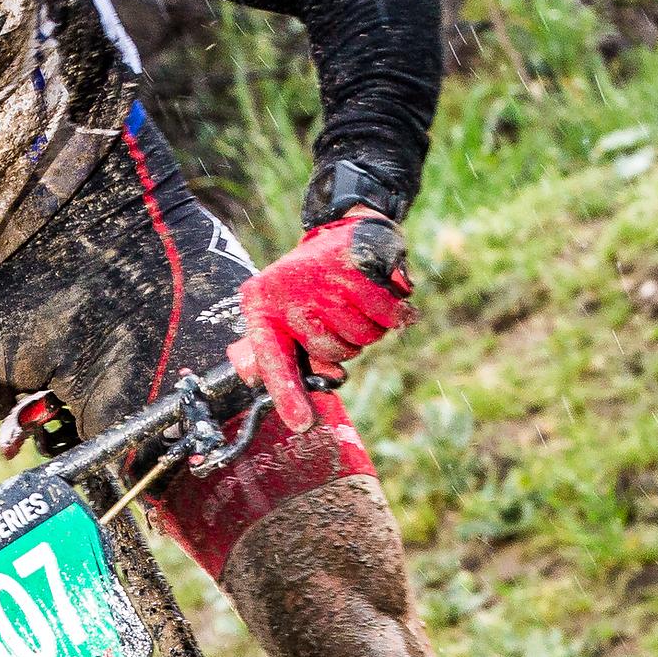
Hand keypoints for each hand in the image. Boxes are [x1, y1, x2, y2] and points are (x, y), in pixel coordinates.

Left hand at [227, 210, 414, 432]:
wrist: (341, 232)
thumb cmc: (311, 288)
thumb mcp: (286, 317)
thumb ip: (290, 358)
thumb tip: (313, 396)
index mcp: (261, 307)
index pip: (273, 359)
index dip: (289, 394)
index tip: (302, 424)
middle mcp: (287, 291)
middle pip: (330, 352)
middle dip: (344, 346)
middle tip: (341, 319)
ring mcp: (321, 277)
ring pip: (361, 337)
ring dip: (370, 329)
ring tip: (357, 303)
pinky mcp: (356, 264)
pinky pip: (388, 315)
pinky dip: (396, 315)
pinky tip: (388, 297)